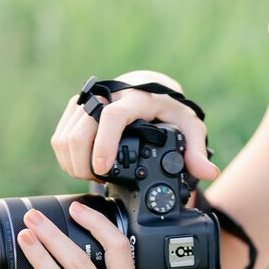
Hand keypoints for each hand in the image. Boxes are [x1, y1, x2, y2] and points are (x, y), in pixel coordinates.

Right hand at [50, 69, 218, 182]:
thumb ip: (196, 149)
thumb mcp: (189, 126)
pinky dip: (66, 157)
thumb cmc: (169, 109)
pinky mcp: (75, 108)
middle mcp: (107, 97)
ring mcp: (87, 101)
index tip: (103, 169)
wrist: (149, 88)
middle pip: (81, 131)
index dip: (104, 144)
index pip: (113, 117)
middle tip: (100, 180)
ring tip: (94, 175)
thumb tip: (208, 173)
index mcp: (136, 100)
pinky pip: (59, 136)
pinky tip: (83, 166)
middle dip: (84, 164)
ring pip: (65, 137)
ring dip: (74, 164)